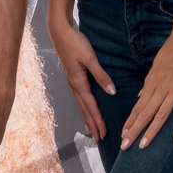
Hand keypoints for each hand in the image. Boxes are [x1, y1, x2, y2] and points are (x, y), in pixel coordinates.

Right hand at [48, 16, 113, 140]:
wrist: (60, 32)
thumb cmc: (75, 43)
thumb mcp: (90, 58)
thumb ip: (101, 75)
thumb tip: (112, 92)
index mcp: (79, 83)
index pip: (91, 106)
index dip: (98, 120)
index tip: (104, 134)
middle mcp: (74, 85)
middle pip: (85, 110)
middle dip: (92, 125)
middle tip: (99, 140)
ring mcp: (72, 82)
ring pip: (81, 105)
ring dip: (88, 118)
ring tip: (92, 131)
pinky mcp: (73, 77)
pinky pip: (80, 97)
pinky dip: (84, 107)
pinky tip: (86, 109)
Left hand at [122, 29, 172, 150]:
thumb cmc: (172, 50)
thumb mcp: (155, 66)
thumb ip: (148, 83)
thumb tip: (140, 96)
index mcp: (152, 83)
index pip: (138, 106)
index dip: (130, 121)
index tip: (123, 134)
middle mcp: (160, 89)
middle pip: (145, 113)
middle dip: (134, 130)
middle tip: (125, 145)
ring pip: (160, 114)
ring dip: (151, 130)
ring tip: (142, 145)